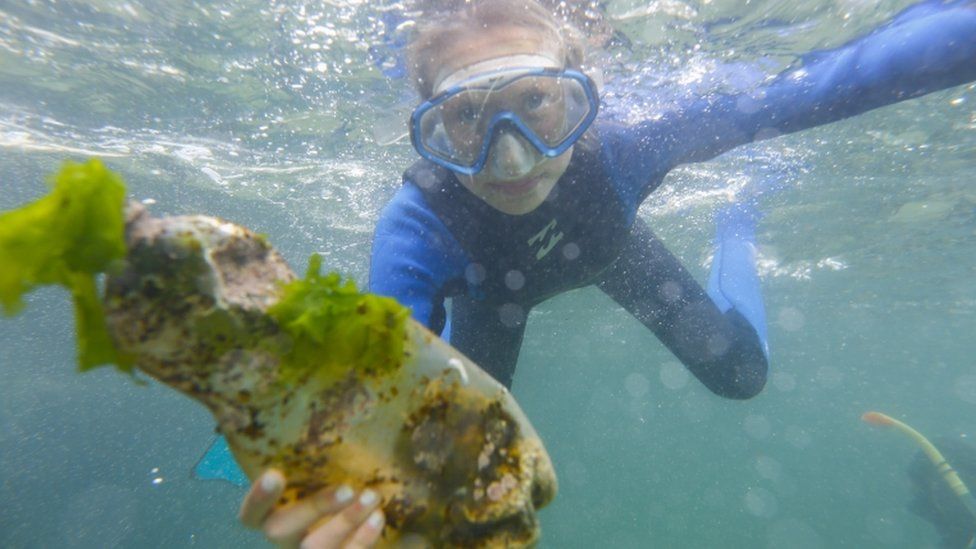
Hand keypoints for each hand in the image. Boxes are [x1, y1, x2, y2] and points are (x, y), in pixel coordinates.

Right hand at [239, 469, 384, 548]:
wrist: (367, 529)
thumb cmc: (340, 487)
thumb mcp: (325, 476)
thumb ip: (320, 459)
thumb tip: (333, 411)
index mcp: (275, 516)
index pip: (251, 515)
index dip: (257, 499)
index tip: (274, 474)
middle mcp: (287, 539)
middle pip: (280, 531)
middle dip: (313, 508)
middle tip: (347, 489)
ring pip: (316, 547)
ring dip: (346, 522)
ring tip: (372, 496)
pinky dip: (363, 538)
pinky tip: (378, 516)